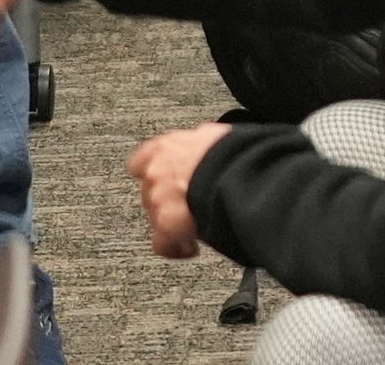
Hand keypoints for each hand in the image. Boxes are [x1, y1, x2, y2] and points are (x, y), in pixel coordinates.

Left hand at [130, 122, 229, 259]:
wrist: (239, 168)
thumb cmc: (236, 149)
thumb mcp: (217, 137)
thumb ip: (202, 145)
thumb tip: (210, 148)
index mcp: (168, 146)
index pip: (145, 159)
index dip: (155, 170)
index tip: (167, 177)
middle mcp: (158, 172)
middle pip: (151, 191)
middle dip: (168, 200)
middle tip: (191, 203)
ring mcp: (159, 199)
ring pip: (156, 217)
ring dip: (172, 222)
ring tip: (197, 225)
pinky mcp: (167, 224)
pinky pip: (163, 244)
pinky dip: (175, 247)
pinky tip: (191, 247)